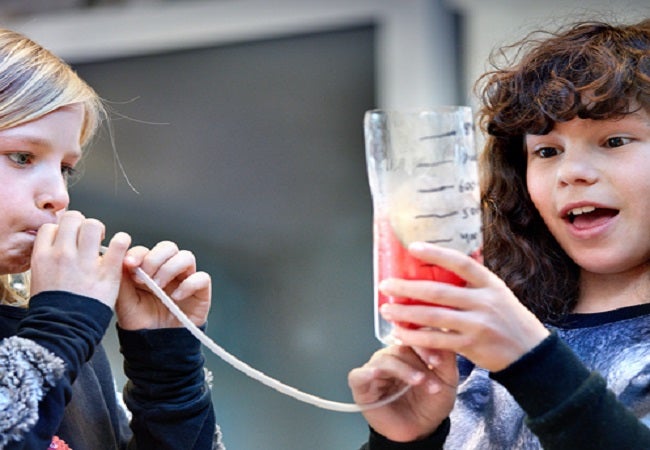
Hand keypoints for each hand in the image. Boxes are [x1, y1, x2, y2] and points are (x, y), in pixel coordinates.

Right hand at [30, 210, 130, 307]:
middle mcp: (63, 255)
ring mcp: (85, 262)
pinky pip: (119, 244)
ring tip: (104, 240)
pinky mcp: (107, 272)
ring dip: (101, 230)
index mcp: (43, 257)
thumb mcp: (40, 279)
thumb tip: (58, 247)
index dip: (62, 229)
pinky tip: (121, 247)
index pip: (51, 226)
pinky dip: (122, 241)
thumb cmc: (53, 310)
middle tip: (88, 236)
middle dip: (82, 224)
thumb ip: (49, 260)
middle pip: (73, 219)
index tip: (69, 236)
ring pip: (93, 225)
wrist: (63, 330)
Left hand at [115, 241, 210, 329]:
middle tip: (145, 276)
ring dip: (170, 269)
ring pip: (186, 257)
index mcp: (148, 269)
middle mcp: (168, 270)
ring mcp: (186, 279)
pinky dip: (189, 284)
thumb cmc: (140, 323)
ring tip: (159, 287)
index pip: (147, 250)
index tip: (129, 264)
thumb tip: (119, 259)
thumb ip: (121, 280)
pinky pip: (202, 278)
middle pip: (168, 247)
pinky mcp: (200, 291)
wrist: (155, 346)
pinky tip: (176, 297)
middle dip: (155, 258)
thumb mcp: (124, 302)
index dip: (139, 253)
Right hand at [348, 345, 456, 441]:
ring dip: (403, 371)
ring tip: (418, 382)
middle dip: (418, 364)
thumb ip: (446, 359)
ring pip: (384, 360)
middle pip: (400, 349)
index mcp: (409, 352)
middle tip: (431, 380)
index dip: (425, 347)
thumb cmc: (430, 405)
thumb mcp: (446, 381)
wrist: (420, 432)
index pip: (413, 339)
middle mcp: (391, 357)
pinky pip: (358, 375)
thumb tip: (443, 336)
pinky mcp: (361, 385)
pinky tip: (375, 374)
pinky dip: (366, 373)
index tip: (438, 361)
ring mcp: (375, 369)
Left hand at [380, 242, 549, 371]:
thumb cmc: (508, 318)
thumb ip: (475, 278)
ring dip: (405, 313)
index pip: (461, 263)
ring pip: (434, 317)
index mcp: (490, 283)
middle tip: (385, 285)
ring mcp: (478, 325)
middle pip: (439, 292)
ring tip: (386, 309)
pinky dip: (416, 337)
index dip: (436, 254)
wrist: (531, 354)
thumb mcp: (498, 292)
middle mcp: (484, 301)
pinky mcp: (471, 346)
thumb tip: (451, 254)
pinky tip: (400, 333)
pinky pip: (437, 340)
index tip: (413, 248)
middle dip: (407, 288)